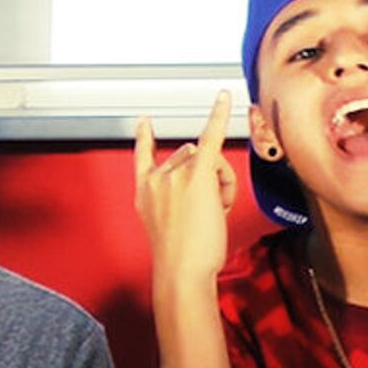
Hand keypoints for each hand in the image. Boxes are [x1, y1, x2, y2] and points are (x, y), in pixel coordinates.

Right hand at [135, 91, 238, 286]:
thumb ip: (176, 196)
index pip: (144, 156)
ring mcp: (176, 175)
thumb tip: (205, 176)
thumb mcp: (167, 223)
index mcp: (144, 191)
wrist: (180, 271)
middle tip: (209, 208)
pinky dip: (219, 114)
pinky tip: (224, 97)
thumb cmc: (179, 256)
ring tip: (216, 210)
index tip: (145, 122)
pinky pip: (211, 136)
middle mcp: (157, 178)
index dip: (144, 138)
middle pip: (189, 157)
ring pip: (208, 159)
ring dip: (219, 178)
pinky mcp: (198, 175)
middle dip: (204, 175)